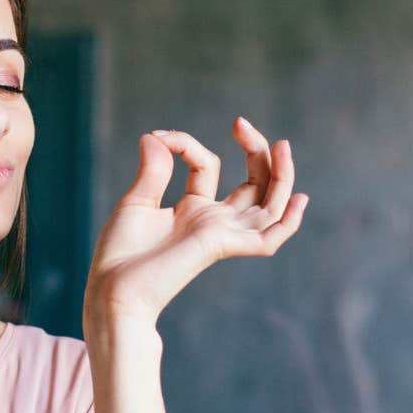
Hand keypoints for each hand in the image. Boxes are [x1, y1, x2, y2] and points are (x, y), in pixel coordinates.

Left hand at [85, 117, 307, 326]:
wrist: (113, 288)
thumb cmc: (120, 255)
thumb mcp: (136, 202)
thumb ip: (153, 170)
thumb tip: (154, 136)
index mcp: (192, 210)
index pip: (207, 166)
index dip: (187, 144)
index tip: (159, 136)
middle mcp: (213, 222)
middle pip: (254, 183)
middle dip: (256, 151)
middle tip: (241, 123)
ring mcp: (222, 234)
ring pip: (268, 205)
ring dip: (281, 176)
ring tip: (283, 145)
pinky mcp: (223, 246)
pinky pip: (268, 239)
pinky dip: (287, 222)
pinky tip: (299, 199)